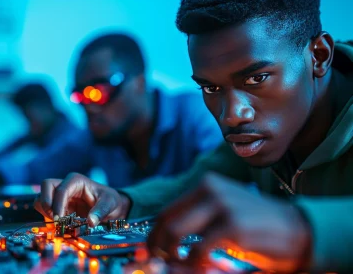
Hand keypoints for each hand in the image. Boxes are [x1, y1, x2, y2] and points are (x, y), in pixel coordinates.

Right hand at [34, 173, 130, 226]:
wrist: (110, 207)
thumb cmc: (110, 201)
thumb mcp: (110, 204)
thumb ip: (101, 211)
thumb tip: (90, 221)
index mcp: (76, 181)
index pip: (60, 189)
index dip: (58, 204)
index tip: (60, 219)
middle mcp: (65, 185)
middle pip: (45, 187)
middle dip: (47, 204)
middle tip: (56, 220)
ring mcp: (59, 195)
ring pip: (42, 198)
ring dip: (46, 212)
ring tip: (59, 223)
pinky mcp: (57, 206)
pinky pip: (44, 209)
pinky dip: (48, 218)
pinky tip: (61, 225)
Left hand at [147, 172, 310, 272]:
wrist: (298, 229)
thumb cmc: (258, 224)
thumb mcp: (224, 210)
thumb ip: (198, 218)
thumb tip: (167, 238)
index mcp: (207, 184)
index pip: (168, 210)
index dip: (155, 233)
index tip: (151, 250)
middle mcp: (211, 189)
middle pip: (167, 220)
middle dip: (157, 245)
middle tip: (159, 261)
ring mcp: (221, 205)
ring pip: (177, 232)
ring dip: (171, 255)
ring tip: (178, 266)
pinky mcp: (232, 225)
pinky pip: (198, 249)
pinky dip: (193, 263)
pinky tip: (198, 267)